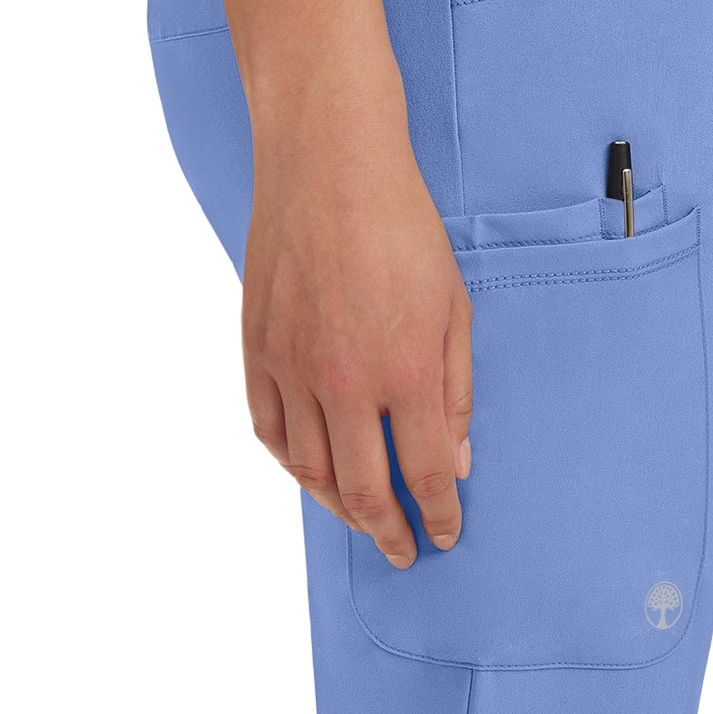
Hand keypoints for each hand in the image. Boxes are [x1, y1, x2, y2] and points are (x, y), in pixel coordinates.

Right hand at [241, 75, 472, 567]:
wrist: (328, 163)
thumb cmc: (401, 226)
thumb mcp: (454, 307)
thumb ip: (456, 392)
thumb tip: (454, 462)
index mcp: (405, 371)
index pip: (423, 474)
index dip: (438, 516)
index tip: (445, 535)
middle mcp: (344, 380)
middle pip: (363, 490)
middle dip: (388, 531)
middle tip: (403, 551)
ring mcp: (292, 367)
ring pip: (309, 470)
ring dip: (338, 506)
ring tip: (361, 517)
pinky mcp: (256, 348)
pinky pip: (268, 430)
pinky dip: (290, 463)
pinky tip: (310, 472)